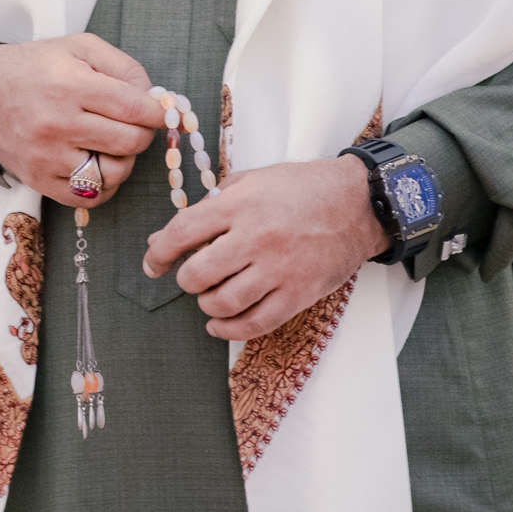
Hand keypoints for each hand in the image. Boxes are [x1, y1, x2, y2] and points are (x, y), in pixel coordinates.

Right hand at [0, 34, 165, 204]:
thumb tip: (159, 100)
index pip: (134, 108)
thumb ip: (124, 67)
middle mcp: (57, 124)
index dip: (158, 113)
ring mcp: (47, 157)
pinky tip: (97, 163)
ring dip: (124, 159)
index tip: (163, 113)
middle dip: (142, 133)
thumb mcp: (79, 47)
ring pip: (114, 173)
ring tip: (112, 142)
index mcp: (69, 85)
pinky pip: (90, 197)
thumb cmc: (35, 67)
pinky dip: (104, 184)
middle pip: (129, 142)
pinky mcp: (38, 180)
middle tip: (133, 124)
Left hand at [142, 152, 386, 337]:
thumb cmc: (300, 188)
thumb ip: (207, 208)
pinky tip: (219, 324)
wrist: (359, 203)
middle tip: (190, 277)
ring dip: (206, 304)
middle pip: (197, 274)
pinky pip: (255, 324)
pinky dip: (229, 330)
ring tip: (209, 296)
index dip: (158, 253)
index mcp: (240, 204)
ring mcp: (279, 269)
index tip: (154, 263)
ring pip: (223, 302)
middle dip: (185, 280)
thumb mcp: (251, 182)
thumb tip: (161, 239)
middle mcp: (256, 237)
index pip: (181, 233)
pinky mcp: (298, 293)